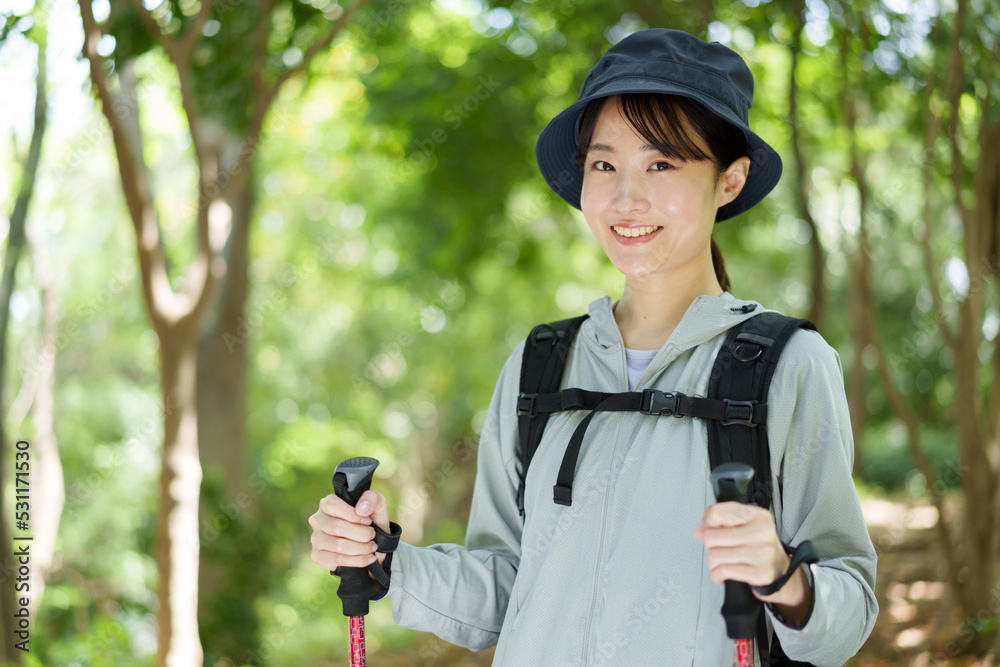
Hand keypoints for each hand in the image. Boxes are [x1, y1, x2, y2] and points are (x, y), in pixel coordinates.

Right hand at [309, 490, 391, 571]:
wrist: (371, 542)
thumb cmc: (370, 520)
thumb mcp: (377, 504)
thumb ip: (371, 499)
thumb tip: (361, 509)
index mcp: (326, 503)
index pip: (332, 505)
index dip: (352, 515)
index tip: (368, 521)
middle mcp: (317, 520)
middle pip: (337, 527)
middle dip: (362, 534)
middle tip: (372, 536)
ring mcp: (316, 539)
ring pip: (339, 546)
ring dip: (361, 548)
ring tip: (372, 547)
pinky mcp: (318, 556)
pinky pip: (337, 560)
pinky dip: (357, 560)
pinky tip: (367, 558)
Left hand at [694, 502, 810, 624]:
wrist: (781, 571)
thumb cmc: (758, 546)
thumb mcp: (745, 525)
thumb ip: (719, 519)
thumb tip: (699, 530)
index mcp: (758, 515)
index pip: (717, 513)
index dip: (708, 523)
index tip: (711, 530)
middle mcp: (762, 532)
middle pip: (711, 536)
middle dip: (710, 546)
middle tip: (721, 549)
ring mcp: (763, 554)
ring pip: (714, 555)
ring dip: (713, 562)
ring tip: (724, 562)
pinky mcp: (760, 574)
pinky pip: (722, 572)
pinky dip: (717, 575)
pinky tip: (724, 574)